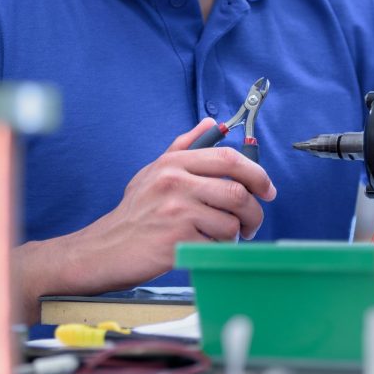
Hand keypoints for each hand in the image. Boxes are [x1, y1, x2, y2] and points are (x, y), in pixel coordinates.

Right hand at [14, 118, 277, 318]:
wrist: (107, 247)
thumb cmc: (134, 212)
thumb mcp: (153, 172)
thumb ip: (183, 147)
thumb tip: (210, 123)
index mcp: (172, 164)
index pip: (228, 158)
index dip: (257, 174)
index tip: (267, 190)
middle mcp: (174, 183)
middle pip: (238, 192)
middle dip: (254, 213)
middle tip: (250, 223)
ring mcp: (176, 212)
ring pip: (232, 222)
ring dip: (234, 235)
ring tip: (219, 237)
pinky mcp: (178, 240)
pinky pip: (219, 246)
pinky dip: (219, 251)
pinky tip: (204, 248)